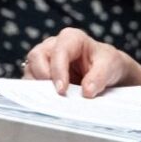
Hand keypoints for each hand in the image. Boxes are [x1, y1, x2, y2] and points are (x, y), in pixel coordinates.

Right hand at [23, 27, 140, 96]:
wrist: (107, 73)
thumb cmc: (107, 63)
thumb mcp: (110, 66)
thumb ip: (100, 76)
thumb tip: (87, 91)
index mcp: (71, 38)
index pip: (59, 51)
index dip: (58, 70)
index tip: (62, 90)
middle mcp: (53, 46)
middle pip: (36, 56)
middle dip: (42, 76)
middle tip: (53, 94)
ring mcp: (44, 60)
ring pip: (30, 69)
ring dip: (36, 86)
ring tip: (48, 100)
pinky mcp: (40, 75)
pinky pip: (30, 82)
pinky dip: (35, 92)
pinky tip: (46, 102)